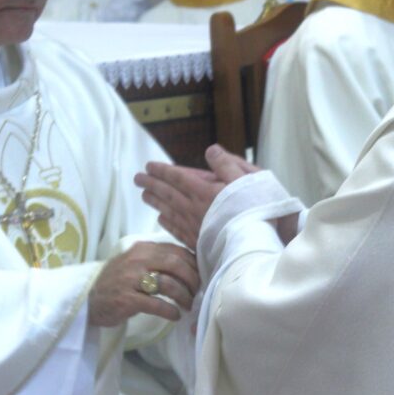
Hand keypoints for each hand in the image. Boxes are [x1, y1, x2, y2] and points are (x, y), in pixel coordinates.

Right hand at [88, 241, 199, 326]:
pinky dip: (170, 311)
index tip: (201, 275)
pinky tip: (175, 316)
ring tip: (187, 305)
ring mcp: (131, 279)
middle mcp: (137, 260)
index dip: (193, 264)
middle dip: (192, 279)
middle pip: (176, 265)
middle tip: (197, 292)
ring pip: (169, 284)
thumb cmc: (118, 282)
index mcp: (142, 248)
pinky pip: (156, 304)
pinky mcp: (127, 299)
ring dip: (184, 297)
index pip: (176, 251)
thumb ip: (158, 260)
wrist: (88, 299)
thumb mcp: (136, 263)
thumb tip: (190, 266)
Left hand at [135, 145, 258, 248]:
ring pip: (169, 211)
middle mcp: (195, 208)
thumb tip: (210, 150)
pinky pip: (176, 230)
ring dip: (155, 201)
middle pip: (168, 194)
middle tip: (137, 178)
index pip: (178, 178)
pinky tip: (160, 219)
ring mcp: (195, 227)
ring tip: (144, 195)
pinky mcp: (198, 243)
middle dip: (152, 184)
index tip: (148, 166)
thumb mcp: (247, 179)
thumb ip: (227, 164)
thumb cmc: (256, 209)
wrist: (256, 244)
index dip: (163, 171)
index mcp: (205, 191)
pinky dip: (167, 222)